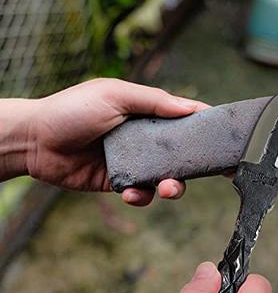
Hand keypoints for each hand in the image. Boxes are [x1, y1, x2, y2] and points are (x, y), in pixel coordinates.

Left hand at [0, 78, 207, 205]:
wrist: (36, 142)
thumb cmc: (72, 111)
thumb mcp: (114, 96)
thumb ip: (153, 102)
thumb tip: (190, 107)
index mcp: (146, 114)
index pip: (182, 119)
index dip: (204, 126)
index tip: (225, 135)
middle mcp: (144, 139)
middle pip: (180, 154)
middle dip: (193, 165)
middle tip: (205, 171)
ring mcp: (133, 162)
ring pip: (165, 177)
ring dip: (171, 186)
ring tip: (166, 187)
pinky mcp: (121, 183)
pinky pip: (141, 194)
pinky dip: (141, 196)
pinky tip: (132, 193)